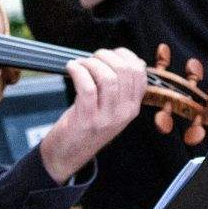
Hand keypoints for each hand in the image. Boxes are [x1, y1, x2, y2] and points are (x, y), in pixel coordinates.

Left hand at [37, 48, 147, 181]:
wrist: (68, 154)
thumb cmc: (86, 126)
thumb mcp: (111, 108)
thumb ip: (120, 87)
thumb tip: (126, 58)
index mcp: (132, 107)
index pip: (139, 72)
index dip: (124, 55)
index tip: (110, 53)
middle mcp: (124, 112)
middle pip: (125, 71)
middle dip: (105, 56)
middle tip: (91, 58)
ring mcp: (107, 117)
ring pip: (108, 77)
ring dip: (91, 63)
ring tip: (80, 64)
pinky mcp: (87, 119)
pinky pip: (87, 87)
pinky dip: (78, 71)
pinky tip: (71, 68)